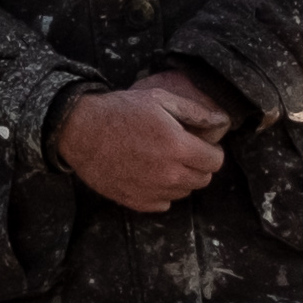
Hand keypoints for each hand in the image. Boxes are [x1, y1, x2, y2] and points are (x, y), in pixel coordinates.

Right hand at [55, 78, 231, 213]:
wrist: (81, 131)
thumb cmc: (120, 111)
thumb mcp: (159, 99)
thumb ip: (194, 112)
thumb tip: (221, 122)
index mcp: (178, 147)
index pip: (215, 161)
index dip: (210, 151)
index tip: (199, 144)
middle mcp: (169, 174)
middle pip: (202, 179)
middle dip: (197, 165)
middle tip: (180, 151)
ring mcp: (152, 191)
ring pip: (184, 192)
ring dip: (180, 178)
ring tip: (161, 160)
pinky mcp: (137, 202)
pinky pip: (164, 203)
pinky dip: (161, 191)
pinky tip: (148, 174)